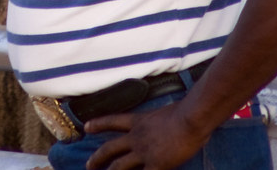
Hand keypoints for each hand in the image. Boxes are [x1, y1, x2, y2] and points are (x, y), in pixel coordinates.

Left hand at [84, 102, 207, 169]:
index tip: (86, 127)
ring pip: (119, 166)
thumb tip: (167, 120)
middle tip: (88, 165)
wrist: (190, 119)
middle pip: (110, 148)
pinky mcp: (156, 165)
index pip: (112, 121)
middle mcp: (136, 137)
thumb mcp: (165, 111)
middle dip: (97, 158)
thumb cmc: (184, 111)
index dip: (98, 124)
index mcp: (138, 121)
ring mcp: (144, 152)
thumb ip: (160, 120)